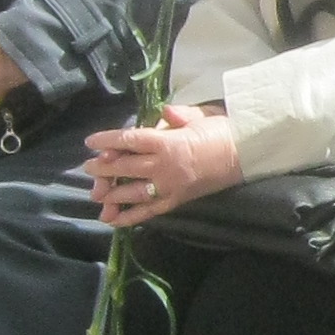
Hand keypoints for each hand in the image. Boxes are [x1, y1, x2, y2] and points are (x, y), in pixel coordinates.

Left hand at [82, 111, 243, 226]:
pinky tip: (113, 220)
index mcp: (166, 142)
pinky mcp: (177, 200)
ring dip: (111, 193)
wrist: (246, 155)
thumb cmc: (223, 132)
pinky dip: (130, 217)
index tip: (90, 142)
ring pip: (132, 192)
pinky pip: (149, 211)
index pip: (128, 140)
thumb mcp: (199, 116)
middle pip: (125, 167)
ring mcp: (169, 186)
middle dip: (103, 168)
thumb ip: (176, 116)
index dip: (106, 141)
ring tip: (96, 194)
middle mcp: (163, 166)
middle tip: (88, 169)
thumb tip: (161, 115)